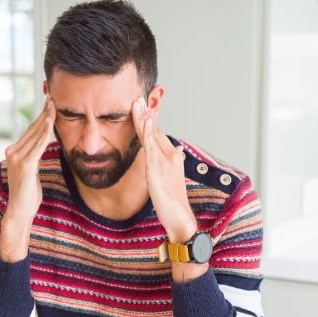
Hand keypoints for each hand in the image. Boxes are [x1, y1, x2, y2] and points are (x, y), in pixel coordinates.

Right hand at [0, 95, 54, 261]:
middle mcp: (13, 151)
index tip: (49, 103)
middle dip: (43, 111)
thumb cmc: (28, 195)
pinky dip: (45, 131)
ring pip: (35, 133)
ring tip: (54, 103)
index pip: (30, 131)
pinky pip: (38, 144)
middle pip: (32, 128)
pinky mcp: (25, 164)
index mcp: (14, 152)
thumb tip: (41, 150)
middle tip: (52, 95)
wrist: (20, 211)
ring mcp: (17, 157)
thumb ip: (34, 159)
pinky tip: (51, 119)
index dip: (40, 116)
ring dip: (46, 117)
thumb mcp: (32, 172)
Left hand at [131, 97, 196, 243]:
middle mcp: (170, 154)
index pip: (158, 133)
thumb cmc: (174, 201)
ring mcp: (164, 160)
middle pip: (154, 129)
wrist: (180, 217)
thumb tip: (178, 149)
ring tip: (137, 103)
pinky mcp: (156, 168)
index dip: (149, 120)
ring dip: (144, 117)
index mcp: (172, 156)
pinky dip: (146, 132)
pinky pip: (150, 147)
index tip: (143, 106)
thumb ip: (173, 162)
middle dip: (146, 113)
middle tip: (137, 98)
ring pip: (151, 134)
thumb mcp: (173, 177)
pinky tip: (143, 121)